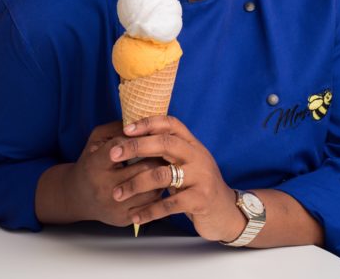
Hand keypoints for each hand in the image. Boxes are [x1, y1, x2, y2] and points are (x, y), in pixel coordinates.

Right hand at [65, 121, 164, 226]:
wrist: (79, 196)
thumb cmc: (91, 163)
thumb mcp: (96, 139)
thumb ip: (117, 127)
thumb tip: (143, 120)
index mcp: (94, 166)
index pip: (122, 148)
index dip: (138, 140)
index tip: (148, 134)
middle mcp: (104, 189)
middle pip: (143, 169)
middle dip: (157, 157)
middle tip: (166, 149)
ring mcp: (115, 207)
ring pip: (152, 189)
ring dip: (162, 175)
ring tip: (165, 164)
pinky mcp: (124, 220)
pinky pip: (151, 205)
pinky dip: (158, 192)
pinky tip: (158, 182)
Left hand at [109, 116, 245, 241]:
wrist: (226, 212)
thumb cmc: (199, 185)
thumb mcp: (189, 162)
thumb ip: (170, 151)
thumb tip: (136, 139)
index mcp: (192, 144)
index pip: (170, 124)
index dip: (148, 123)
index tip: (126, 128)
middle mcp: (198, 156)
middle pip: (164, 144)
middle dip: (136, 147)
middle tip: (113, 154)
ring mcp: (201, 177)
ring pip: (163, 175)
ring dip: (136, 184)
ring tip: (117, 193)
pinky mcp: (200, 200)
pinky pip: (169, 204)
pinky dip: (149, 211)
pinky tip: (135, 216)